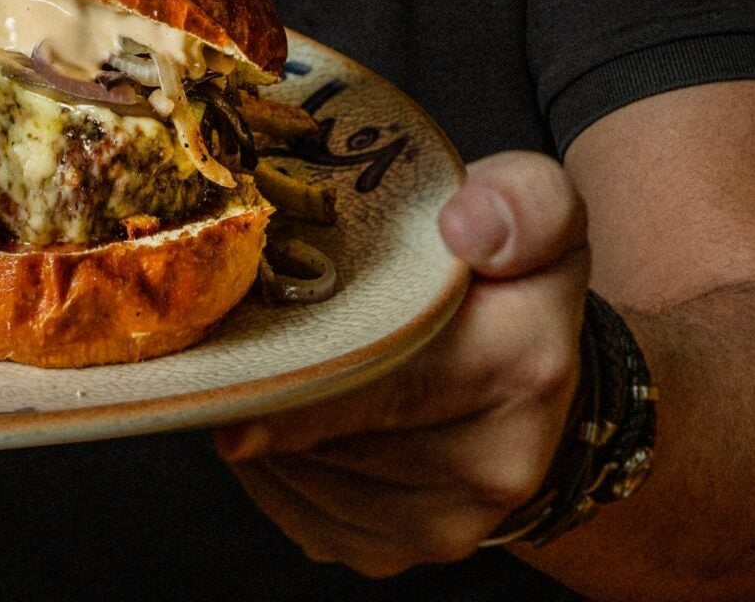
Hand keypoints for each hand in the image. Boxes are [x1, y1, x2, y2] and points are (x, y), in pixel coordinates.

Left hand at [215, 151, 589, 577]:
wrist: (536, 368)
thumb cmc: (508, 268)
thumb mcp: (535, 201)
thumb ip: (520, 202)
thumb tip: (466, 228)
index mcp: (526, 363)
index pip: (394, 373)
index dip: (307, 370)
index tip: (241, 360)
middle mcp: (495, 461)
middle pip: (334, 428)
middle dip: (265, 384)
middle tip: (218, 339)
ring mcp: (444, 523)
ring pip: (304, 471)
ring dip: (261, 419)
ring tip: (252, 359)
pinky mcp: (395, 553)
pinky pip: (296, 509)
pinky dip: (269, 460)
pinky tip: (272, 409)